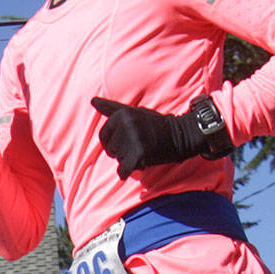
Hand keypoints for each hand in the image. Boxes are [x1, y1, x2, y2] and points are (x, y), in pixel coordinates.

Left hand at [91, 96, 228, 177]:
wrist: (182, 134)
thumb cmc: (155, 124)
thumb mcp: (133, 112)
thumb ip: (111, 108)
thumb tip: (92, 100)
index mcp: (121, 114)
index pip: (104, 136)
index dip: (116, 142)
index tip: (131, 139)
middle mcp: (126, 124)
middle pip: (110, 149)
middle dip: (121, 152)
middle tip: (139, 145)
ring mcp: (133, 138)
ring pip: (118, 160)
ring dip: (128, 160)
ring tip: (144, 151)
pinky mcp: (140, 152)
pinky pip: (123, 170)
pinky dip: (128, 173)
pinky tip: (139, 165)